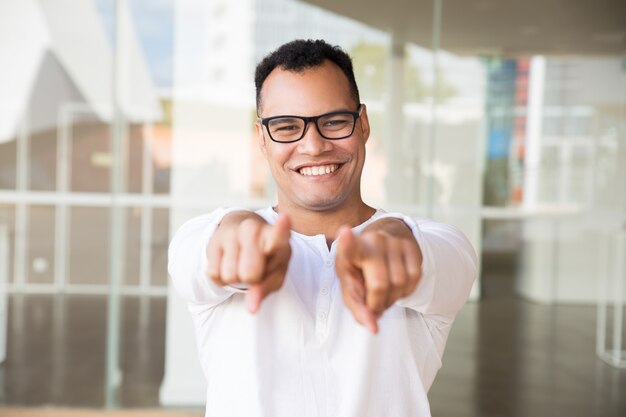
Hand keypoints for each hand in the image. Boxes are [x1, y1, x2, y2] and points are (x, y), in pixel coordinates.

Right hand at [206, 212, 291, 312]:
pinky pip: (215, 274)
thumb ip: (265, 289)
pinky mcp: (213, 241)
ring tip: (242, 263)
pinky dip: (222, 277)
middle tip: (256, 268)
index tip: (284, 219)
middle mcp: (253, 229)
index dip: (281, 228)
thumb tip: (251, 308)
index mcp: (276, 236)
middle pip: (250, 274)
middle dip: (252, 278)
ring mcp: (232, 233)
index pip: (278, 233)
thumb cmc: (266, 256)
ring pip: (230, 276)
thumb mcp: (275, 272)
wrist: (241, 229)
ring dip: (235, 277)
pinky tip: (229, 263)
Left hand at [335, 218, 421, 333]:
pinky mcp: (412, 248)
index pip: (348, 247)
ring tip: (383, 293)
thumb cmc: (361, 267)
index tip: (345, 233)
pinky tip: (396, 285)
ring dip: (392, 299)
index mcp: (351, 250)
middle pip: (379, 285)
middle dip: (377, 303)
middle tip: (373, 304)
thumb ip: (358, 308)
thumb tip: (373, 328)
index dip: (347, 243)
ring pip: (399, 285)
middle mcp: (373, 241)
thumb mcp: (350, 284)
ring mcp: (394, 243)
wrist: (384, 238)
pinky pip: (413, 281)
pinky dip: (405, 292)